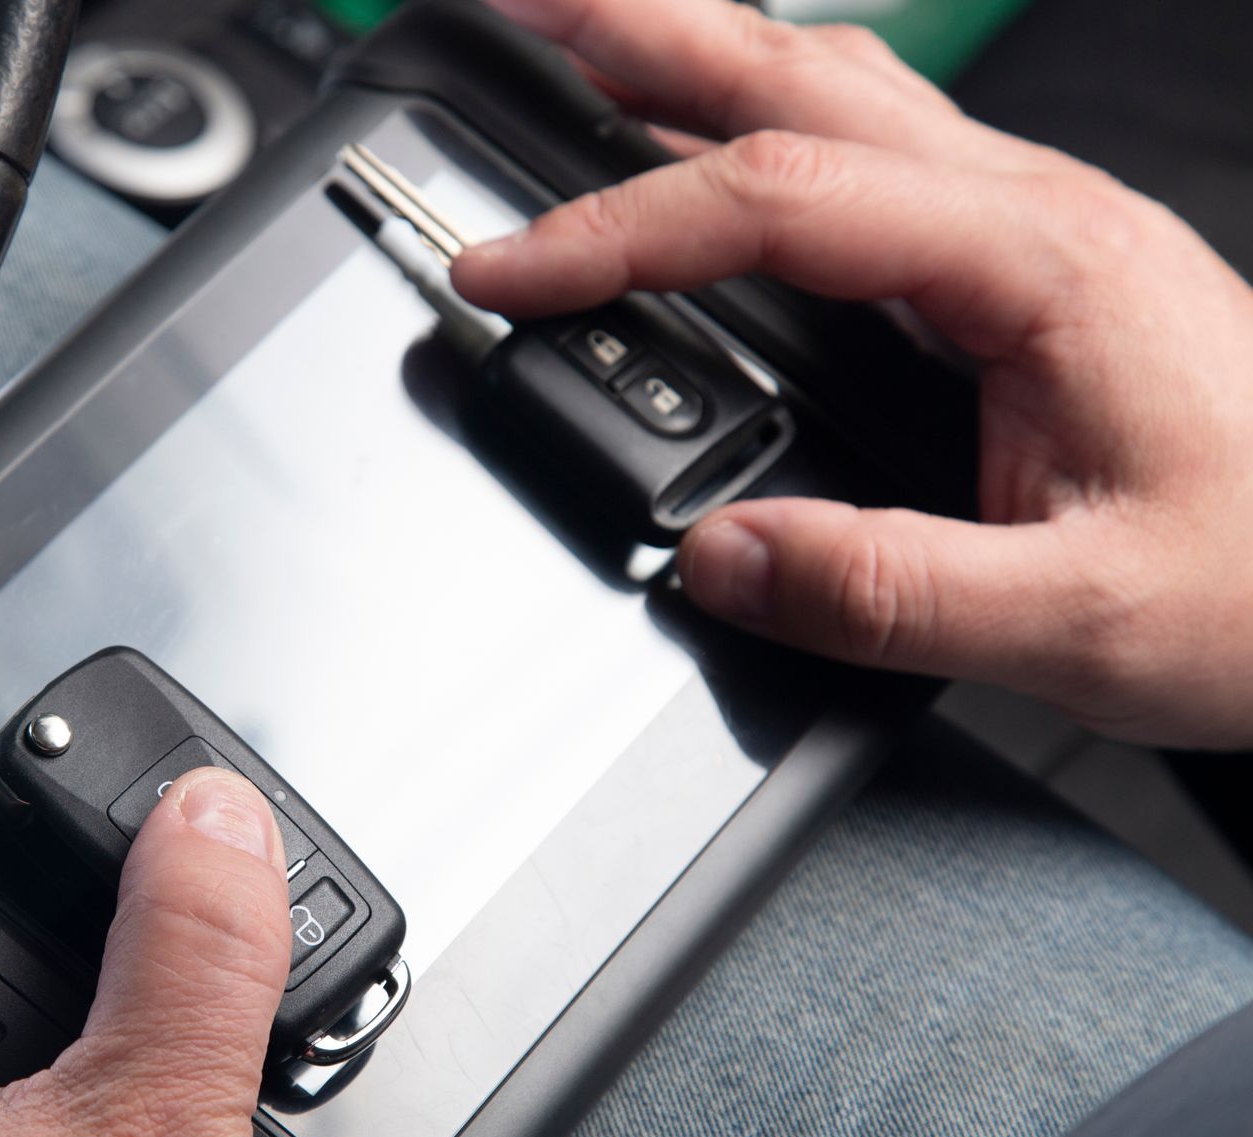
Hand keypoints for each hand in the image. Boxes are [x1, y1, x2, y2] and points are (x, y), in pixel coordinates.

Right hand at [454, 0, 1252, 747]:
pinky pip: (863, 147)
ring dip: (694, 48)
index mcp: (1036, 265)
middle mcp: (1028, 215)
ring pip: (831, 88)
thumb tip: (723, 556)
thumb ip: (885, 590)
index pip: (776, 203)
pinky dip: (756, 115)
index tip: (510, 269)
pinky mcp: (1018, 263)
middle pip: (797, 75)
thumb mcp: (1081, 620)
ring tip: (583, 32)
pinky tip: (713, 134)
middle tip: (514, 4)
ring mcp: (1024, 226)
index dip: (618, 228)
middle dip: (639, 27)